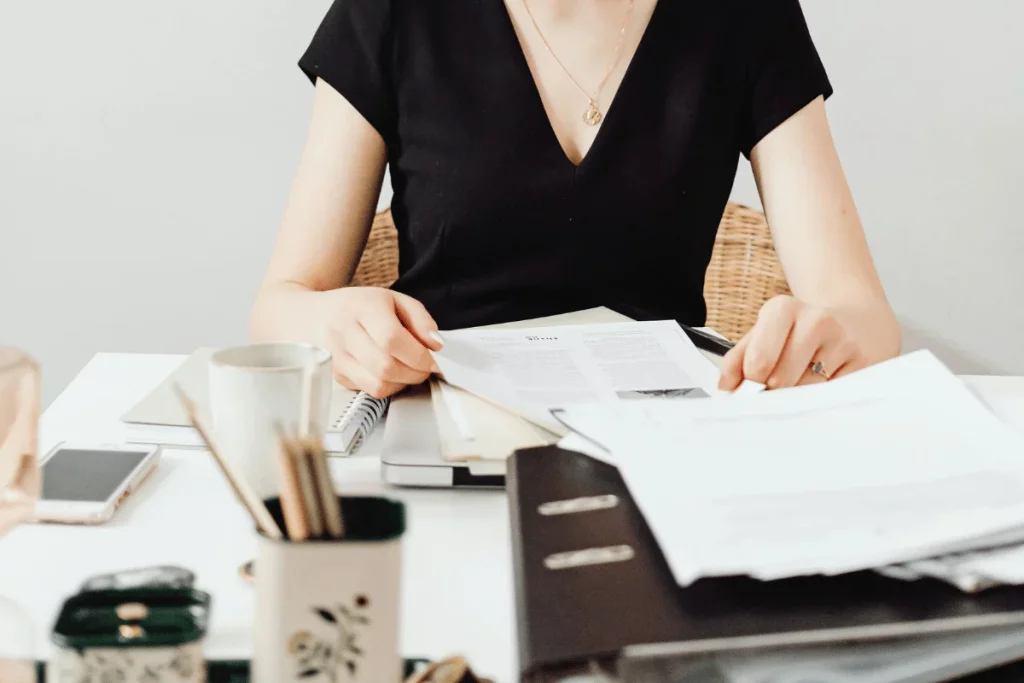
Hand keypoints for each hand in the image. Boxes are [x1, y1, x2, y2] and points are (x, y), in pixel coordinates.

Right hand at [321, 287, 442, 398]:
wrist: (316, 316)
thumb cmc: (360, 307)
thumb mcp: (395, 300)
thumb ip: (421, 320)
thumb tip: (436, 345)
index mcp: (362, 307)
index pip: (392, 339)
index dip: (419, 354)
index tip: (433, 358)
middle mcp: (345, 333)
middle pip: (386, 366)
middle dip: (415, 372)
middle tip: (424, 365)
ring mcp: (337, 358)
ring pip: (378, 384)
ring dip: (403, 382)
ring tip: (408, 368)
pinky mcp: (337, 376)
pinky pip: (370, 390)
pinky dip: (388, 386)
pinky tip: (390, 372)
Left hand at [718, 295, 868, 390]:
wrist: (855, 321)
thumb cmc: (797, 333)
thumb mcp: (763, 335)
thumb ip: (737, 359)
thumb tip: (726, 388)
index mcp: (782, 309)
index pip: (758, 362)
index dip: (751, 382)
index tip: (751, 386)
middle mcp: (816, 320)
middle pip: (781, 381)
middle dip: (773, 392)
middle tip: (775, 388)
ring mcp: (843, 340)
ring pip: (806, 392)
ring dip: (798, 397)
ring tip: (802, 380)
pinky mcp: (864, 362)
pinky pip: (831, 396)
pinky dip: (822, 398)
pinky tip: (824, 382)